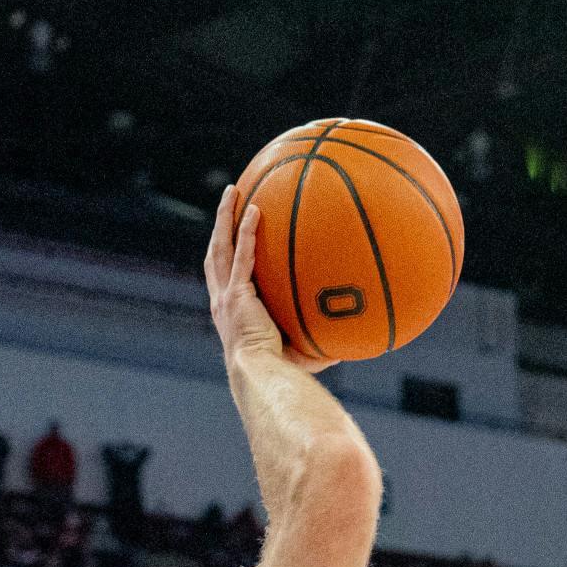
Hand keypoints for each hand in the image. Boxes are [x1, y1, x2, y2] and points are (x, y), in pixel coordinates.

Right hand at [204, 185, 336, 375]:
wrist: (261, 376)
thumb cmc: (279, 373)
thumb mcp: (300, 352)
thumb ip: (319, 339)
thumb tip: (351, 339)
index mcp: (230, 312)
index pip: (223, 277)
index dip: (225, 255)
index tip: (231, 237)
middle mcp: (222, 301)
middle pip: (215, 253)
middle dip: (219, 225)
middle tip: (230, 200)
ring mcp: (227, 296)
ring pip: (221, 246)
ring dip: (226, 217)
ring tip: (234, 191)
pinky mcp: (238, 295)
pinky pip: (243, 255)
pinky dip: (247, 232)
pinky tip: (257, 210)